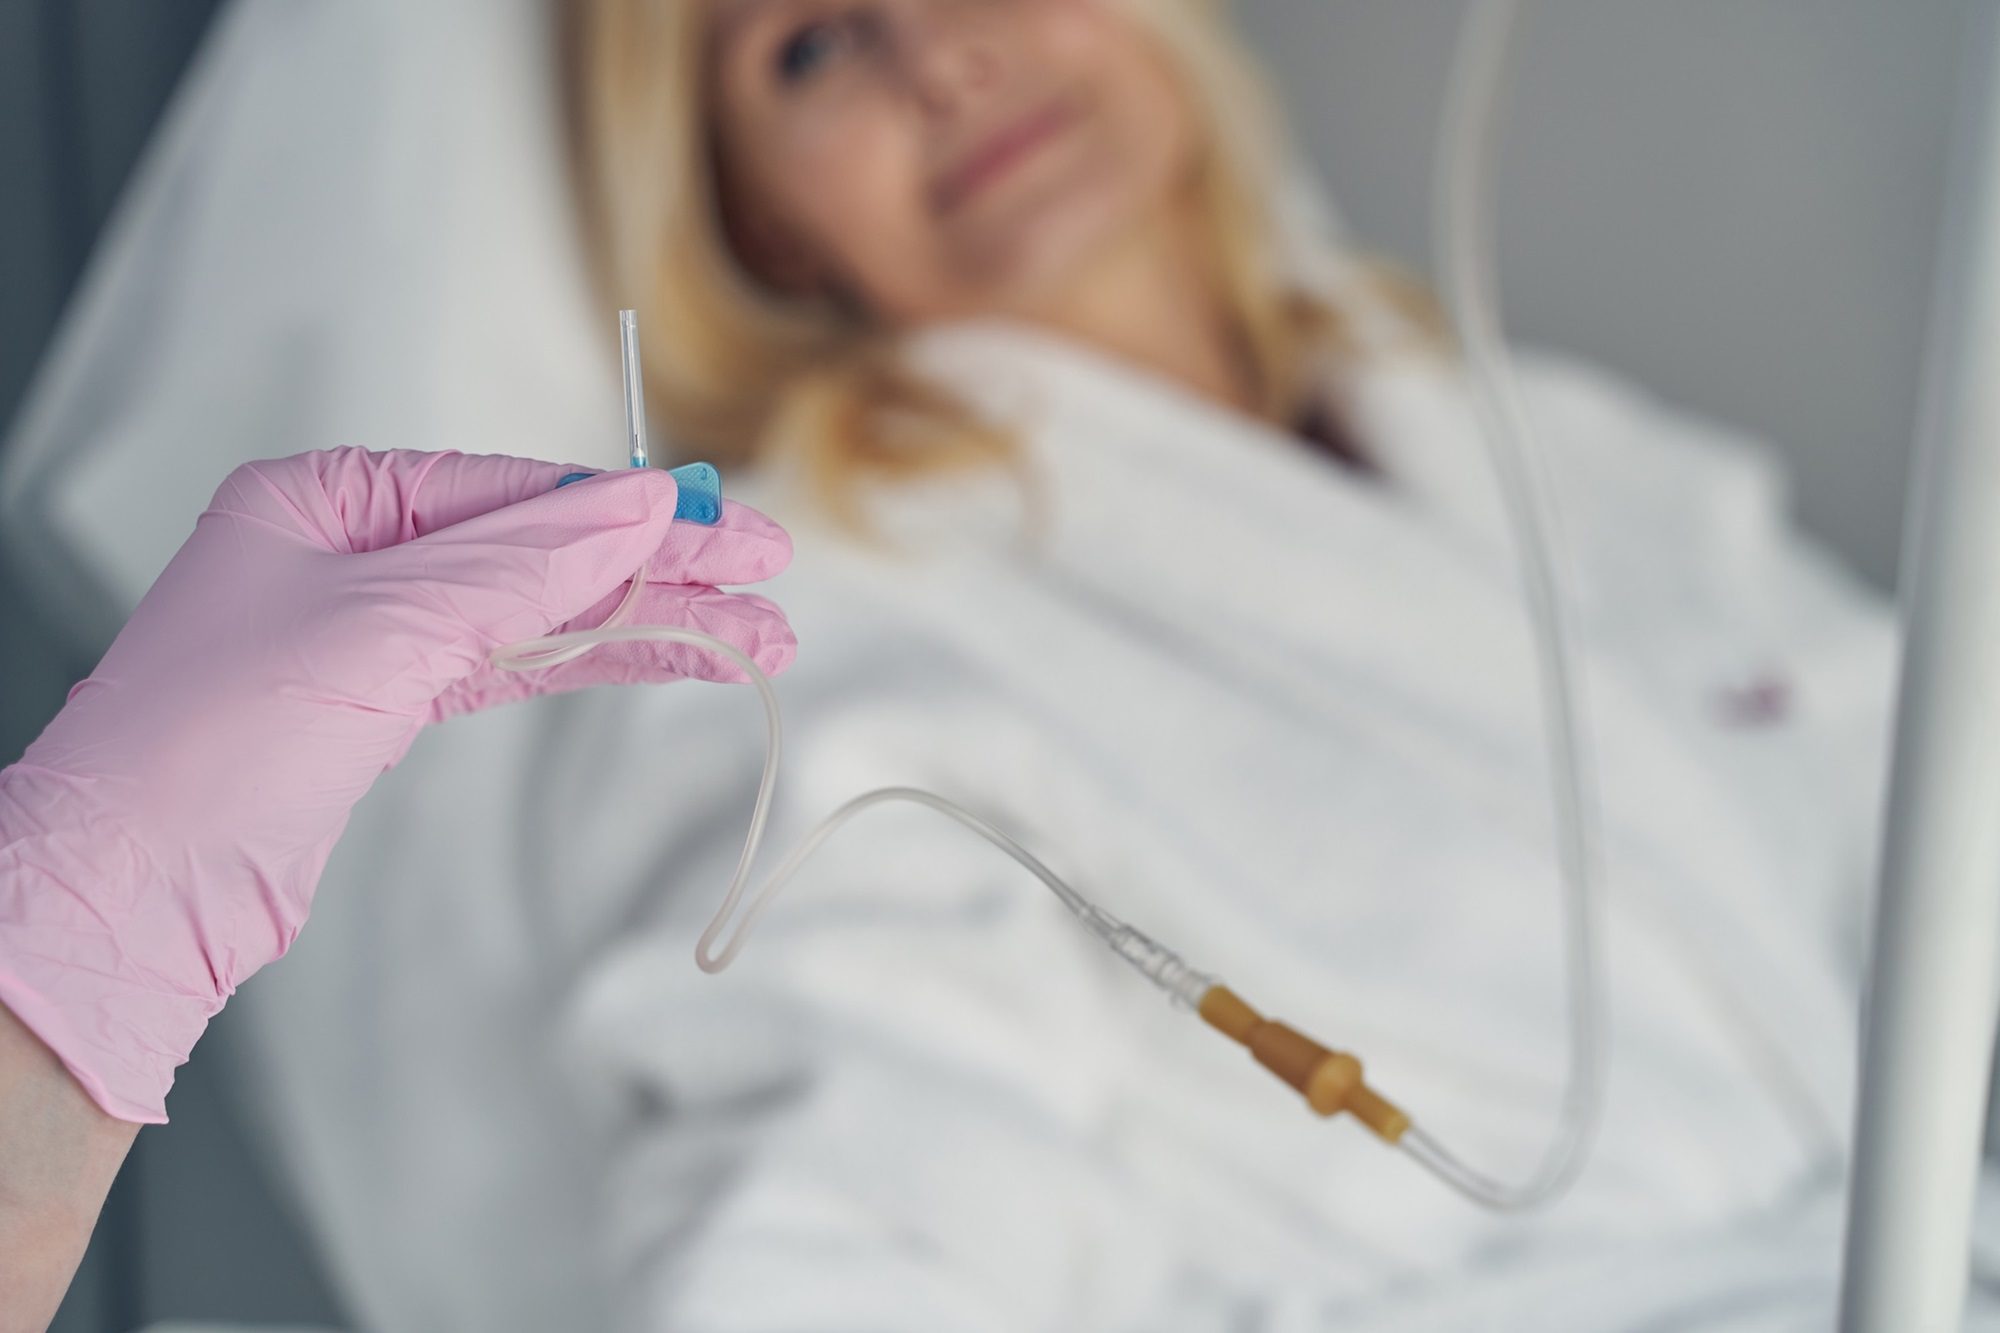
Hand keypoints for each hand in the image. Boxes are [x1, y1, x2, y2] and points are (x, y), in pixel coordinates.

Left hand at [0, 447, 794, 1122]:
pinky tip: (677, 659)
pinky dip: (596, 665)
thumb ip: (525, 564)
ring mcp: (370, 632)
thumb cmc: (215, 743)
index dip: (634, 510)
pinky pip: (515, 668)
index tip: (732, 526)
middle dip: (659, 571)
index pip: (513, 490)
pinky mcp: (387, 709)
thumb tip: (644, 504)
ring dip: (649, 627)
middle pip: (540, 550)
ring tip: (761, 639)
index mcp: (324, 497)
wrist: (127, 903)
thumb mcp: (384, 628)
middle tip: (770, 580)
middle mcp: (350, 551)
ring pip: (540, 615)